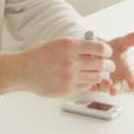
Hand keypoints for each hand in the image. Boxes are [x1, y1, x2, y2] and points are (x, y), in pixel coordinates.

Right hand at [0, 38, 114, 98]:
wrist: (24, 71)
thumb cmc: (39, 56)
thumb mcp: (58, 43)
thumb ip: (77, 46)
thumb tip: (94, 48)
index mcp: (69, 46)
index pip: (98, 47)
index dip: (106, 50)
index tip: (107, 52)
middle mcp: (70, 61)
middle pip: (100, 64)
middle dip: (108, 64)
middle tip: (109, 65)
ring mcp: (69, 77)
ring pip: (96, 77)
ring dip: (100, 75)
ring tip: (99, 72)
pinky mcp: (67, 90)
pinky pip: (86, 87)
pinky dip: (88, 83)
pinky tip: (86, 79)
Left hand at [90, 31, 133, 93]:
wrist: (98, 51)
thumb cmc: (112, 49)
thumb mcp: (120, 43)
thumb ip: (130, 40)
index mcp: (125, 70)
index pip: (130, 77)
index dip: (132, 81)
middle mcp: (116, 78)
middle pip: (118, 86)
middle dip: (116, 89)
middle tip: (113, 91)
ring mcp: (106, 81)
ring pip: (106, 88)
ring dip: (105, 87)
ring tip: (103, 82)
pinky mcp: (95, 83)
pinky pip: (94, 87)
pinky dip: (93, 85)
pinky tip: (92, 82)